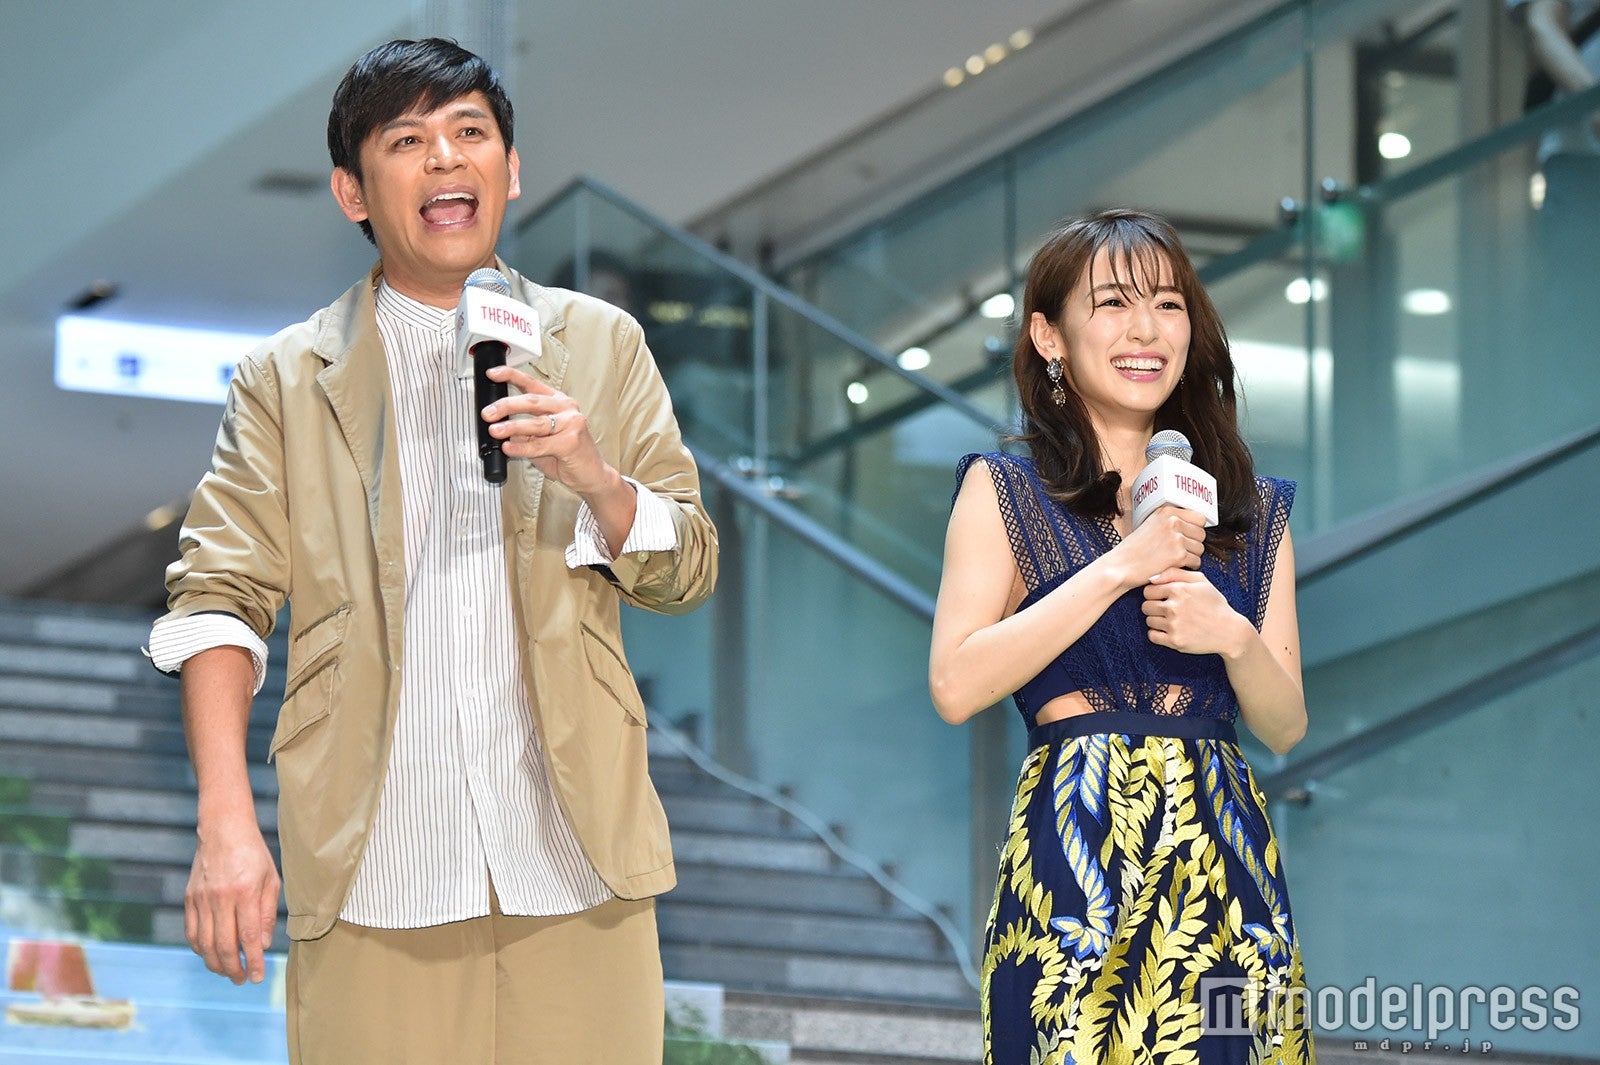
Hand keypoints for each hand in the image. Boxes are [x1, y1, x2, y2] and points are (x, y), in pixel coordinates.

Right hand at [185, 816, 279, 983]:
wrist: (223, 829)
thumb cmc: (253, 854)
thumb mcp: (271, 879)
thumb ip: (267, 913)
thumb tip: (262, 945)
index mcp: (245, 892)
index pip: (249, 936)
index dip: (253, 961)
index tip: (257, 977)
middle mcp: (221, 898)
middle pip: (223, 945)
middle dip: (233, 969)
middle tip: (241, 980)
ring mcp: (201, 899)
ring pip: (204, 943)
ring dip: (215, 964)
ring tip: (228, 972)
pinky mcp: (189, 899)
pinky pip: (192, 932)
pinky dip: (200, 949)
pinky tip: (210, 955)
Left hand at [483, 365, 617, 498]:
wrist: (592, 475)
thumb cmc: (568, 456)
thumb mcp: (541, 440)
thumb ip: (524, 433)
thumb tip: (501, 427)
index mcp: (558, 402)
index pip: (532, 384)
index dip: (511, 376)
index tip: (492, 374)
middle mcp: (566, 408)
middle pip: (531, 401)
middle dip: (506, 406)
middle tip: (488, 413)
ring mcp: (571, 423)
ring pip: (535, 423)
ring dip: (511, 427)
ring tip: (495, 430)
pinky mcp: (571, 441)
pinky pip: (540, 444)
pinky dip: (521, 447)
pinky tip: (509, 448)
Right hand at [1108, 506, 1204, 590]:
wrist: (1121, 566)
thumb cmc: (1133, 550)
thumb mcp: (1150, 525)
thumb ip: (1171, 521)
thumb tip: (1193, 524)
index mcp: (1166, 511)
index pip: (1199, 517)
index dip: (1195, 529)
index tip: (1188, 535)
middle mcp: (1173, 521)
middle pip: (1201, 533)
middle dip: (1193, 544)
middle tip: (1178, 550)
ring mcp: (1176, 538)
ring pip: (1200, 548)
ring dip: (1191, 556)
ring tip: (1174, 558)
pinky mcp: (1179, 555)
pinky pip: (1196, 561)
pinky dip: (1187, 567)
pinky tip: (1174, 566)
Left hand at [1141, 569, 1250, 656]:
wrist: (1229, 631)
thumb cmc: (1214, 604)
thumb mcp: (1200, 581)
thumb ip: (1175, 573)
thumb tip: (1151, 578)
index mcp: (1179, 590)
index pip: (1148, 590)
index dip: (1154, 594)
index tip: (1163, 598)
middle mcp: (1174, 607)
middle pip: (1145, 606)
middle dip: (1153, 607)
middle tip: (1166, 610)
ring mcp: (1174, 625)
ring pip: (1148, 620)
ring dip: (1156, 620)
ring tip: (1171, 620)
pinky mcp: (1175, 641)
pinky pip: (1152, 636)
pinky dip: (1157, 634)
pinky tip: (1169, 630)